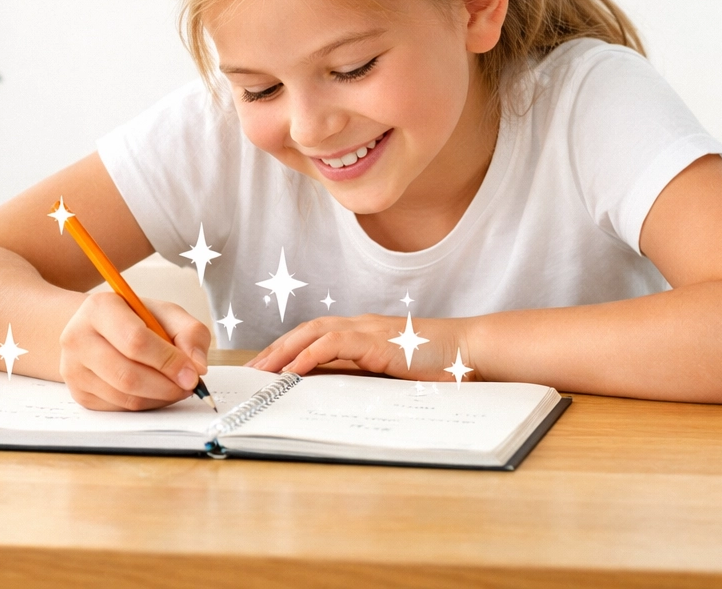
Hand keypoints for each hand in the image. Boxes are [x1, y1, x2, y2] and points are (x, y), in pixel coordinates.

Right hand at [59, 292, 210, 410]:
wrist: (98, 329)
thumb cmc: (134, 319)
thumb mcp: (165, 313)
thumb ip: (189, 332)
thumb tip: (197, 366)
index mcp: (100, 308)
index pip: (135, 341)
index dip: (168, 361)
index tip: (193, 373)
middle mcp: (78, 338)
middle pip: (128, 375)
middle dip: (167, 386)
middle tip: (189, 386)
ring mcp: (74, 369)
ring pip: (125, 397)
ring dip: (159, 398)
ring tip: (176, 387)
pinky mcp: (79, 393)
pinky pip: (119, 408)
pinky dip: (146, 404)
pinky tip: (156, 391)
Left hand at [248, 313, 477, 381]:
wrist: (470, 351)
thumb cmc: (438, 365)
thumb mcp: (394, 374)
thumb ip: (367, 377)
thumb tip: (336, 395)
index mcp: (364, 333)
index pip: (316, 335)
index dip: (287, 349)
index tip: (266, 369)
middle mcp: (361, 326)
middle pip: (306, 330)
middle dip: (276, 350)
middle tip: (252, 373)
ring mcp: (369, 330)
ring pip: (314, 332)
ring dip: (284, 352)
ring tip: (263, 373)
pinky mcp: (377, 341)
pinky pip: (335, 343)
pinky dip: (310, 355)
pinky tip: (294, 370)